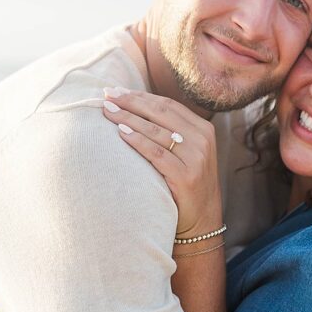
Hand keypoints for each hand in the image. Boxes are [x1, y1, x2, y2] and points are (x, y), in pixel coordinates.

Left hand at [102, 89, 222, 236]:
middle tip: (107, 95)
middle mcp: (202, 140)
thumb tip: (137, 106)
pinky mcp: (186, 176)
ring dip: (128, 118)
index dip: (140, 96)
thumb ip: (172, 131)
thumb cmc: (187, 184)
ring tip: (107, 111)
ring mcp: (196, 158)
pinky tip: (121, 132)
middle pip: (161, 113)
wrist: (203, 221)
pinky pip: (156, 153)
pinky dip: (137, 140)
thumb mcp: (188, 152)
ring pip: (156, 130)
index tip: (116, 91)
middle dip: (131, 102)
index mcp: (203, 129)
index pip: (167, 105)